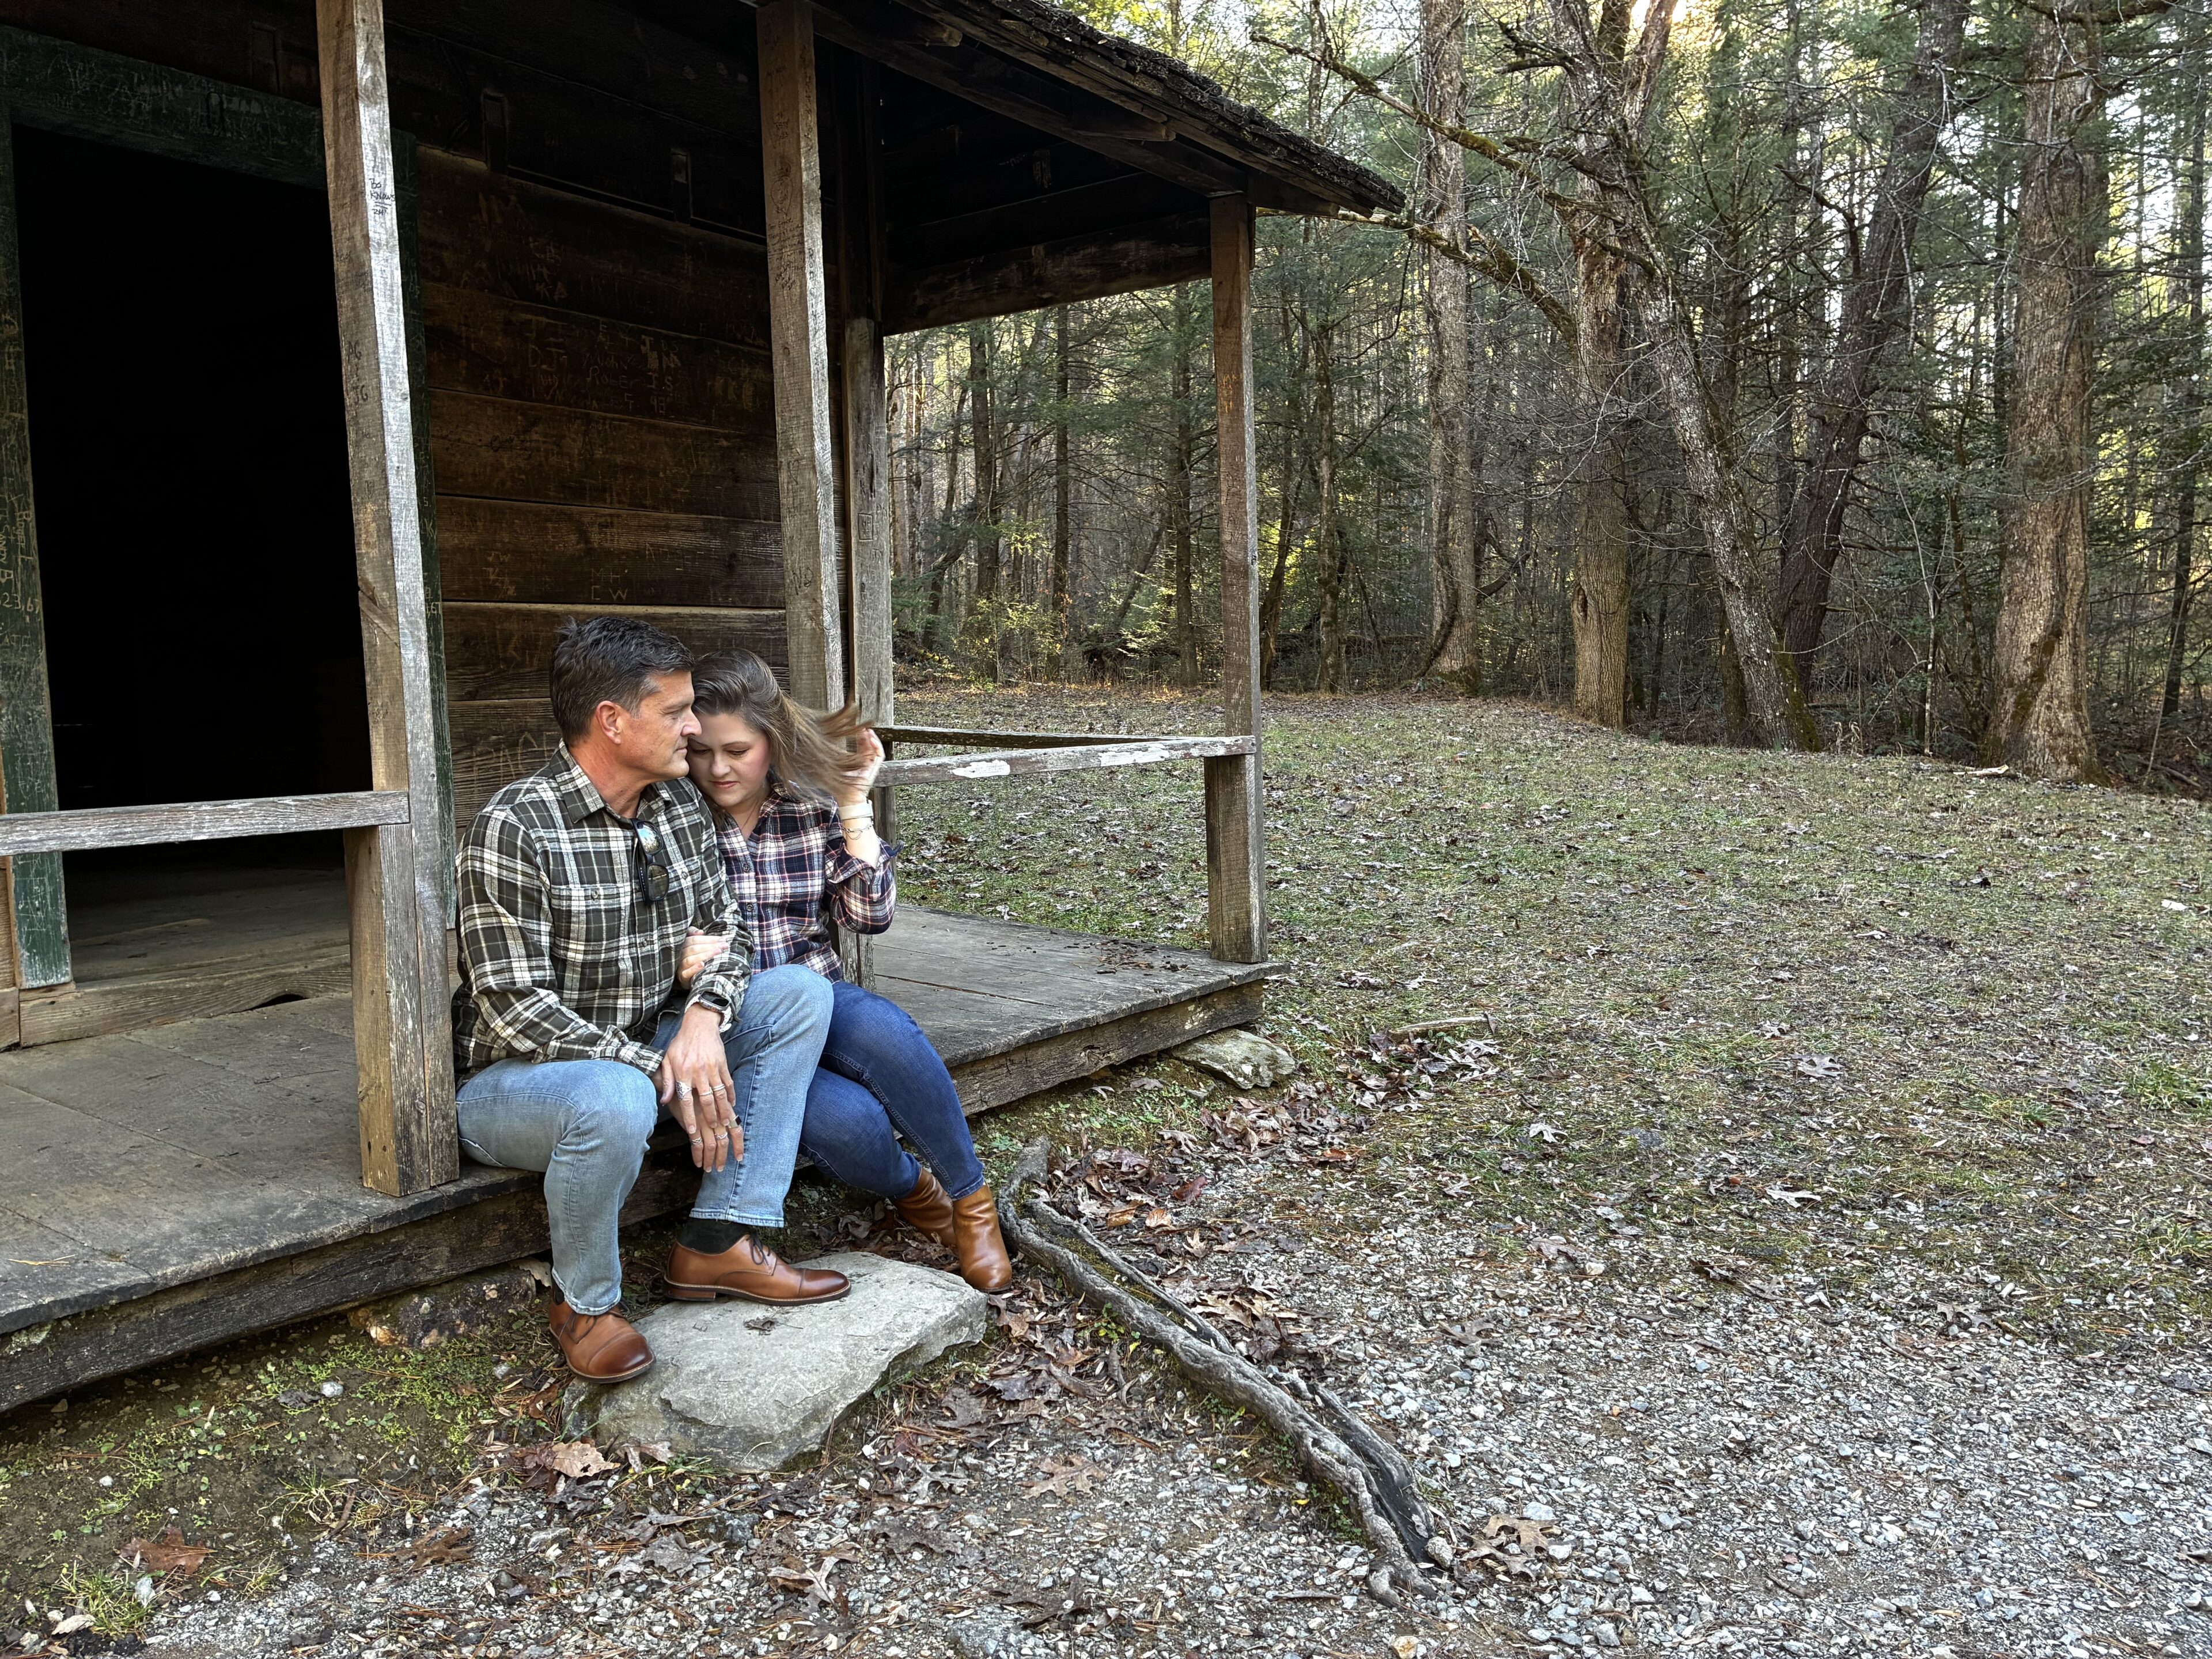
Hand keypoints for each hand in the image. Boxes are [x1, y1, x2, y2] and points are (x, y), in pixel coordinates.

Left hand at [658, 1005, 740, 1170]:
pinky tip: (733, 1105)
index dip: (688, 1116)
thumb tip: (664, 1101)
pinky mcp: (723, 1064)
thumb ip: (667, 1081)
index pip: (685, 1099)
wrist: (698, 1024)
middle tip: (715, 1130)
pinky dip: (731, 1095)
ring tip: (727, 1122)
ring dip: (724, 1109)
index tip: (691, 1131)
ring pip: (720, 1093)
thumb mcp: (668, 1060)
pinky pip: (728, 1083)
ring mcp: (712, 1068)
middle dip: (710, 1117)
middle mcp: (698, 1072)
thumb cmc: (680, 1044)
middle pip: (706, 1099)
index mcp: (683, 1072)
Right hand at [676, 927, 731, 987]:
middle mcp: (679, 955)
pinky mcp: (682, 978)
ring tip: (718, 952)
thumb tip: (700, 932)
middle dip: (710, 946)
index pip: (694, 940)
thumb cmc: (691, 958)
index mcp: (682, 946)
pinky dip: (694, 968)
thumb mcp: (692, 945)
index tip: (723, 939)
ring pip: (690, 960)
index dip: (709, 939)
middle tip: (725, 946)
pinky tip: (702, 965)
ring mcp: (680, 967)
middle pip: (694, 949)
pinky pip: (686, 973)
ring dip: (705, 955)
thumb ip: (694, 935)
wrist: (685, 978)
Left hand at [834, 728, 885, 811]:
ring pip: (875, 749)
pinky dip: (877, 746)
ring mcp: (871, 767)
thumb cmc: (839, 786)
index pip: (862, 748)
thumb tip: (819, 749)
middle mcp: (866, 765)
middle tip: (862, 728)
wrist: (846, 798)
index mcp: (858, 764)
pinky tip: (871, 738)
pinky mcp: (874, 769)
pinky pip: (879, 755)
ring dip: (873, 739)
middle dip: (866, 737)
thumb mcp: (834, 768)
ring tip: (868, 731)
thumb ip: (831, 760)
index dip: (860, 739)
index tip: (857, 730)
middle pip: (869, 747)